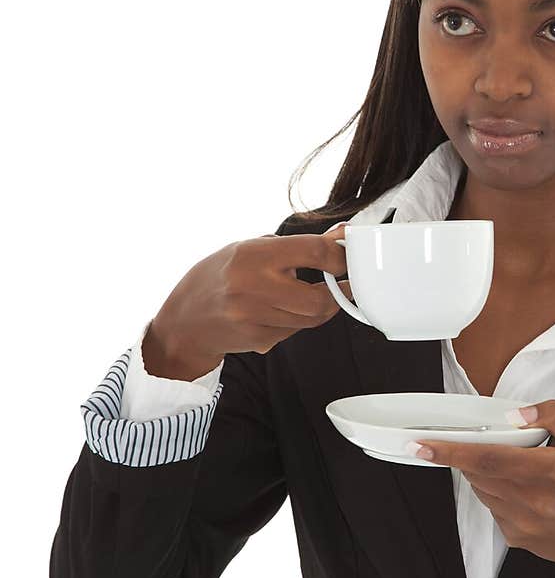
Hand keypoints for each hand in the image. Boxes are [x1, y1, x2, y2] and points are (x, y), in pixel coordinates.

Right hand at [146, 225, 352, 377]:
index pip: (313, 251)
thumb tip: (339, 237)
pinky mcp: (258, 340)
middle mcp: (253, 287)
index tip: (348, 257)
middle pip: (319, 298)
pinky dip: (299, 321)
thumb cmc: (219, 277)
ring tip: (311, 294)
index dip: (339, 256)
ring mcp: (255, 318)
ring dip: (322, 307)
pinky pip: (296, 331)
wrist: (184, 321)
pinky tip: (283, 312)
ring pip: (312, 318)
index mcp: (252, 255)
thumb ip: (293, 246)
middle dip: (338, 292)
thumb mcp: (248, 248)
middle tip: (342, 284)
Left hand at [407, 399, 554, 577]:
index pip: (489, 458)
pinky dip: (496, 492)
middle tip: (474, 442)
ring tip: (515, 468)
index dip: (451, 451)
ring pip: (481, 488)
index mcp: (552, 470)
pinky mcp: (515, 537)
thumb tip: (514, 413)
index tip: (421, 444)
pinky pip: (491, 507)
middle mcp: (534, 500)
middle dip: (467, 455)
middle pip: (478, 472)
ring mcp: (522, 523)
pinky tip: (521, 491)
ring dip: (484, 473)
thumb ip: (553, 415)